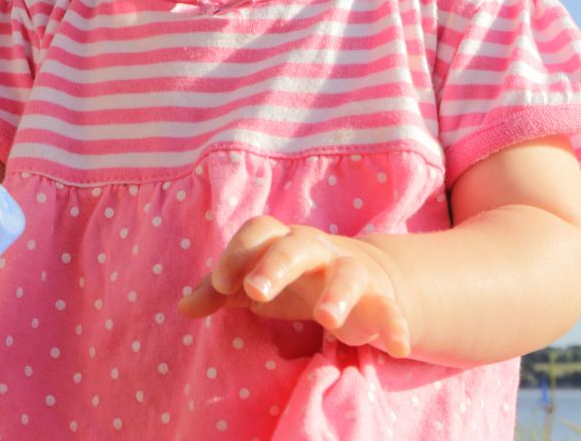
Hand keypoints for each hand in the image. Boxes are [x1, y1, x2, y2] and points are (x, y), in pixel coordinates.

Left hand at [179, 216, 413, 356]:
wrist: (362, 274)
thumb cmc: (293, 278)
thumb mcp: (254, 282)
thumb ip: (219, 292)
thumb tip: (183, 308)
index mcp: (281, 241)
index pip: (259, 232)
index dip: (238, 253)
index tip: (221, 284)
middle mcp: (316, 250)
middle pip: (297, 245)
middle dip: (277, 265)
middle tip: (256, 291)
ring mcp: (350, 271)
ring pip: (347, 273)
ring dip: (338, 294)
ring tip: (328, 321)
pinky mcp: (379, 298)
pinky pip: (390, 308)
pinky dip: (395, 325)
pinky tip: (396, 348)